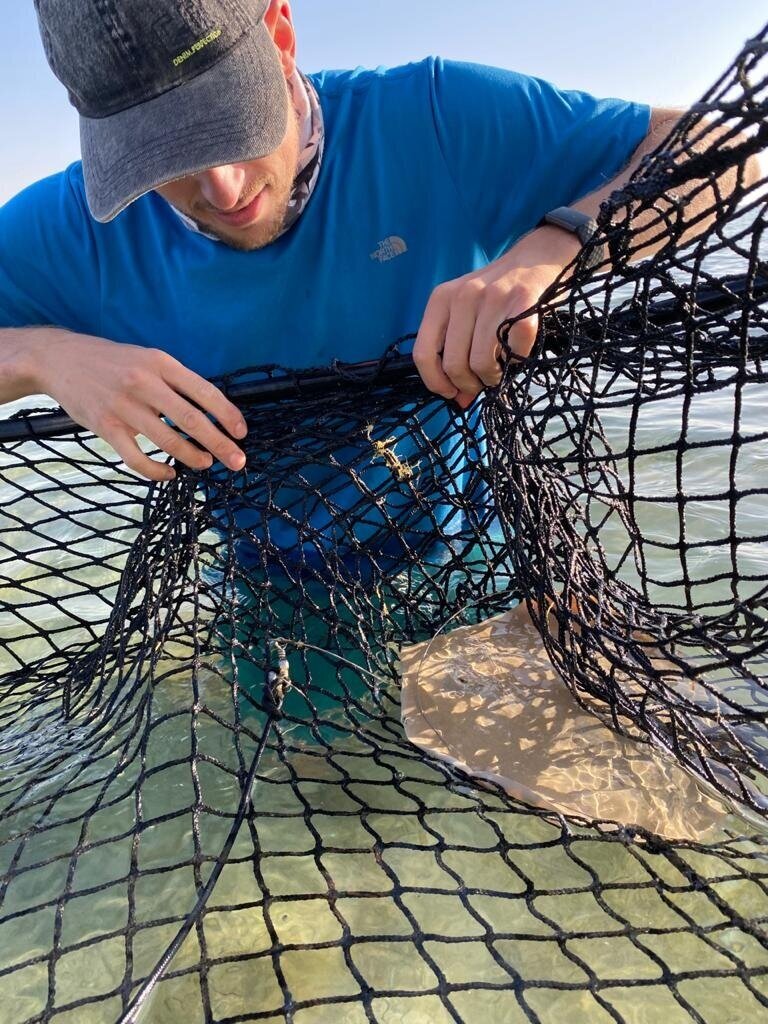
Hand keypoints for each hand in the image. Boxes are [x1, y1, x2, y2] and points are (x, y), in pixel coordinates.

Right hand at [34, 331, 247, 481]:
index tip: (241, 433)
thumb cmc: (111, 362)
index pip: (204, 392)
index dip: (227, 415)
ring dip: (193, 457)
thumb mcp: (146, 358)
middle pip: (192, 420)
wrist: (58, 359)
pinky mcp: (105, 426)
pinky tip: (169, 474)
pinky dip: (156, 471)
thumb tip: (208, 411)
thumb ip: (174, 381)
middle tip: (238, 461)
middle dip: (220, 444)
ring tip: (206, 463)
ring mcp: (124, 406)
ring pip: (168, 441)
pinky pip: (136, 458)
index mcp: (160, 363)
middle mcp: (145, 383)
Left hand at [413, 225, 578, 406]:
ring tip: (499, 369)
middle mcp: (463, 295)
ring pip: (480, 362)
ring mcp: (493, 297)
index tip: (451, 393)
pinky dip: (516, 361)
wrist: (536, 257)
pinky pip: (514, 349)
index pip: (422, 353)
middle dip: (469, 384)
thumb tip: (459, 401)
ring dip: (492, 376)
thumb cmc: (497, 296)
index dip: (436, 383)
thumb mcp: (466, 315)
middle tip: (482, 381)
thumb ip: (456, 352)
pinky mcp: (523, 300)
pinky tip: (517, 354)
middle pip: (453, 364)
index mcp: (441, 299)